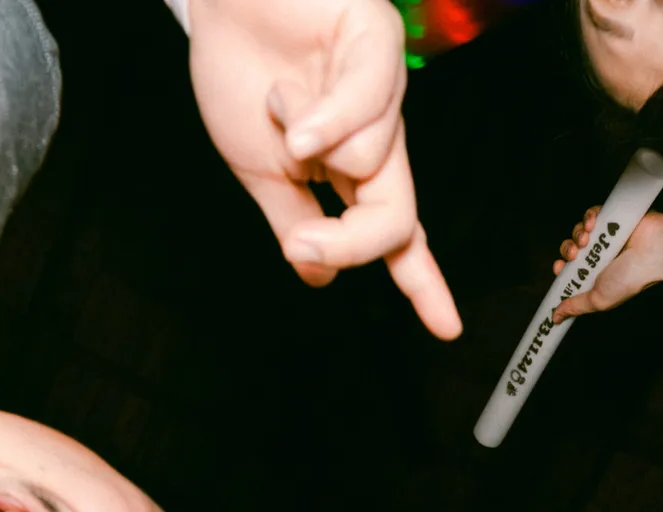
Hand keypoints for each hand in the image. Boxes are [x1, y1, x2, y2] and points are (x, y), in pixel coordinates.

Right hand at [186, 0, 459, 339]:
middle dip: (349, 241)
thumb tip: (319, 274)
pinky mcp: (377, 40)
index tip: (446, 328)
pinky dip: (323, 118)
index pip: (396, 233)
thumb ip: (292, 221)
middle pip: (393, 217)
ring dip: (303, 140)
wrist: (216, 2)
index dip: (422, 281)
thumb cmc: (236, 70)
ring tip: (277, 97)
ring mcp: (384, 87)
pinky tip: (290, 111)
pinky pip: (367, 102)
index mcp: (352, 166)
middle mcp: (379, 131)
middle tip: (300, 242)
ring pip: (371, 160)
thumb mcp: (258, 170)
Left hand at [548, 207, 662, 324]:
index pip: (569, 270)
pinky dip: (588, 217)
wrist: (652, 252)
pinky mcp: (611, 218)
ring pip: (579, 231)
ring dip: (577, 234)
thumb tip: (556, 318)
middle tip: (574, 253)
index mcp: (595, 275)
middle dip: (567, 250)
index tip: (559, 266)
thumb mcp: (599, 299)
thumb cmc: (631, 278)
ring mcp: (605, 236)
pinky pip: (592, 214)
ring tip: (587, 238)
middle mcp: (599, 256)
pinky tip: (592, 224)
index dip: (561, 267)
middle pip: (571, 249)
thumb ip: (576, 306)